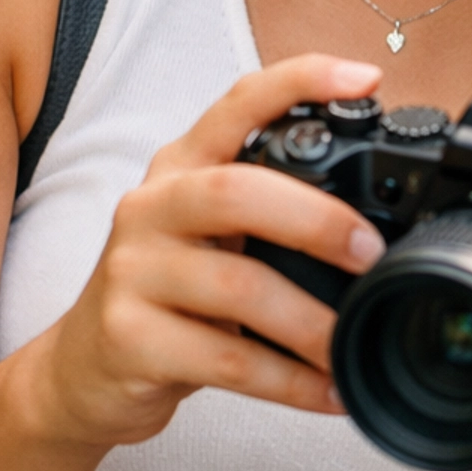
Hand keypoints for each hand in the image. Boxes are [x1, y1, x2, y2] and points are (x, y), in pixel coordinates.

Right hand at [21, 55, 387, 452]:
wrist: (86, 371)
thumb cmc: (176, 294)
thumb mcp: (214, 234)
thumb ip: (274, 211)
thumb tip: (386, 231)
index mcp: (184, 165)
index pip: (239, 102)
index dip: (301, 82)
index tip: (366, 79)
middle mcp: (152, 205)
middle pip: (235, 192)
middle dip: (317, 220)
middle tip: (371, 255)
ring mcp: (133, 271)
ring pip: (236, 286)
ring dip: (311, 323)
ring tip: (355, 343)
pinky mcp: (128, 338)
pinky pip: (225, 361)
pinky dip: (288, 381)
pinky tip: (328, 392)